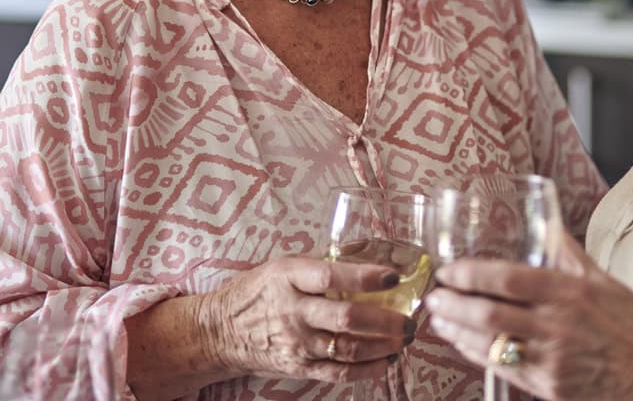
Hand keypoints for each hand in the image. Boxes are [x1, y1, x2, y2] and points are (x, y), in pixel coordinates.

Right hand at [203, 255, 416, 384]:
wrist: (222, 330)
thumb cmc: (257, 291)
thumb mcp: (282, 267)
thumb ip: (318, 267)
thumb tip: (367, 258)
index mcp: (288, 277)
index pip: (331, 276)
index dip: (364, 277)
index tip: (393, 277)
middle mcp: (293, 311)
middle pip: (346, 318)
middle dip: (385, 320)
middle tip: (410, 318)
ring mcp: (296, 343)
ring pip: (347, 348)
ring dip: (383, 346)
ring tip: (405, 338)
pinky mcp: (299, 367)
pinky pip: (339, 373)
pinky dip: (367, 370)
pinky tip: (387, 361)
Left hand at [423, 231, 632, 399]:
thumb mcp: (605, 282)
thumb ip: (569, 254)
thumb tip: (547, 221)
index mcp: (570, 292)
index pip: (509, 279)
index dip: (472, 274)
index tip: (449, 270)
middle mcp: (557, 325)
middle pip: (490, 313)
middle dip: (453, 304)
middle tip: (434, 296)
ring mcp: (551, 359)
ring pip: (491, 343)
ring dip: (458, 331)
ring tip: (439, 320)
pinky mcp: (549, 386)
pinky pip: (503, 368)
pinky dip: (477, 354)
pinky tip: (462, 344)